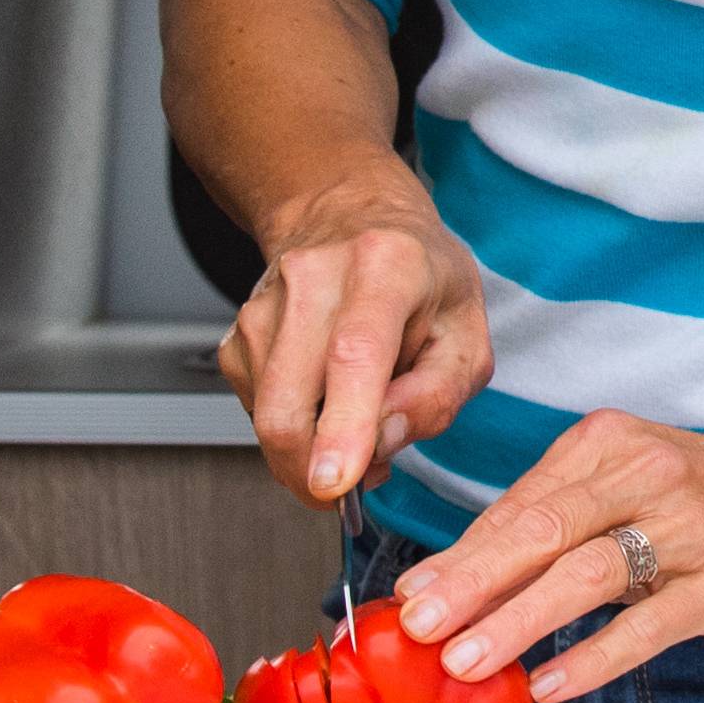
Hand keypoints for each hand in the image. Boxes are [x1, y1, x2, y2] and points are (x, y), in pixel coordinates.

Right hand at [212, 172, 488, 508]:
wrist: (355, 221)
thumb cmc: (419, 279)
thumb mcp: (467, 333)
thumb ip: (438, 395)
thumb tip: (383, 443)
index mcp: (386, 266)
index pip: (355, 354)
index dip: (342, 425)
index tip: (334, 482)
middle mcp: (314, 277)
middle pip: (289, 401)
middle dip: (315, 470)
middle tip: (360, 477)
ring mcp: (265, 303)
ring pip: (268, 417)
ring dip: (310, 447)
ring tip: (355, 415)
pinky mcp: (236, 333)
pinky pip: (256, 411)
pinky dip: (292, 425)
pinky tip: (324, 396)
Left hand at [388, 399, 703, 702]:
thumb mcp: (632, 482)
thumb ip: (555, 520)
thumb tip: (459, 578)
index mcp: (611, 442)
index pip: (519, 501)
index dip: (459, 553)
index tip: (411, 596)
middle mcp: (648, 473)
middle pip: (542, 527)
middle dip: (471, 581)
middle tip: (419, 624)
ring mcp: (691, 527)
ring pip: (587, 572)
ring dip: (519, 619)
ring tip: (469, 660)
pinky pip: (650, 622)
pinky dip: (594, 654)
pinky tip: (553, 682)